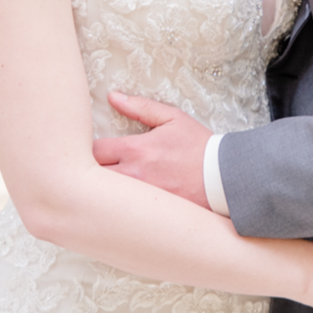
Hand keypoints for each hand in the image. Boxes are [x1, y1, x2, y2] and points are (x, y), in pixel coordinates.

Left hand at [91, 91, 210, 208]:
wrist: (225, 179)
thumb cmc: (199, 148)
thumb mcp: (172, 118)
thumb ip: (140, 107)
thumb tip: (113, 97)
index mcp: (135, 150)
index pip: (93, 150)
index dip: (87, 150)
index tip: (94, 150)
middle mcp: (133, 175)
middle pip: (90, 177)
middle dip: (88, 173)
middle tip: (91, 170)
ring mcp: (140, 198)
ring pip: (103, 198)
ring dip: (100, 192)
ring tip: (103, 189)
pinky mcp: (149, 215)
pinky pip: (123, 213)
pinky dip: (118, 208)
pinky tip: (120, 206)